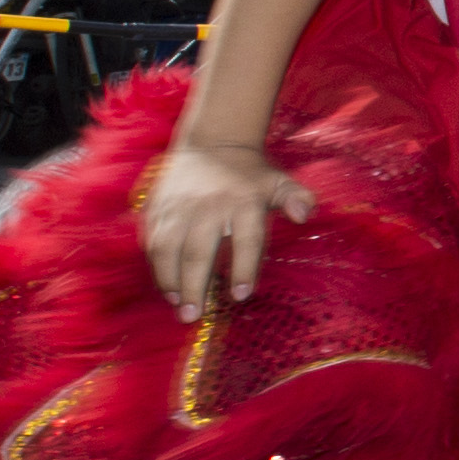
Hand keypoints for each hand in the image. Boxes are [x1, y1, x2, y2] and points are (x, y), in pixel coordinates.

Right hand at [136, 134, 312, 316]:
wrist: (212, 142)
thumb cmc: (250, 175)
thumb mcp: (278, 182)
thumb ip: (296, 198)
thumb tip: (305, 214)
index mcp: (243, 203)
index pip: (246, 240)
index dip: (243, 268)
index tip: (241, 295)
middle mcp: (208, 207)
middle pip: (198, 252)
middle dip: (194, 286)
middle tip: (194, 317)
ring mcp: (179, 208)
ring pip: (168, 250)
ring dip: (170, 281)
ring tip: (178, 305)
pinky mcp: (158, 209)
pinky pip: (153, 242)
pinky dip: (157, 267)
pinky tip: (166, 287)